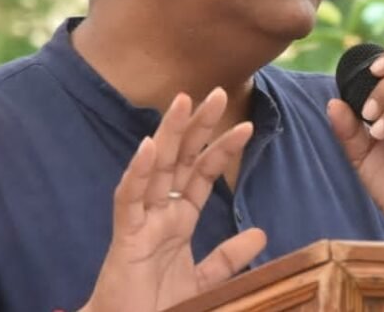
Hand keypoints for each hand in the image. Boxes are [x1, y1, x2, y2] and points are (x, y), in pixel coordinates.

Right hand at [82, 88, 266, 311]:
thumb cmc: (157, 306)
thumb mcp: (204, 280)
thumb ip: (228, 257)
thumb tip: (260, 232)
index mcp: (178, 220)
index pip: (202, 174)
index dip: (221, 149)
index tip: (246, 125)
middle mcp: (159, 213)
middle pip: (180, 160)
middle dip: (197, 126)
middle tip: (217, 92)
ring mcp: (140, 221)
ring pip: (155, 168)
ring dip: (169, 135)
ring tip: (183, 102)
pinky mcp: (124, 237)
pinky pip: (128, 200)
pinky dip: (138, 173)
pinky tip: (149, 147)